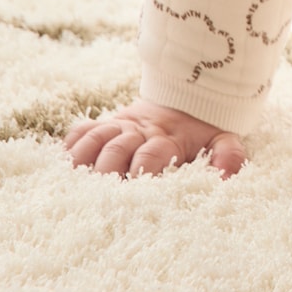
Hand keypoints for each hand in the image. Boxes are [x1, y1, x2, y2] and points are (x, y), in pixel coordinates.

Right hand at [63, 98, 246, 178]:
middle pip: (116, 149)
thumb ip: (229, 156)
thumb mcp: (223, 140)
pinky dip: (71, 147)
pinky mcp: (106, 124)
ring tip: (75, 187)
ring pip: (94, 139)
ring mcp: (120, 126)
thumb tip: (226, 178)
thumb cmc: (202, 130)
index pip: (150, 155)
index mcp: (167, 139)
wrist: (188, 94)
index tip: (136, 194)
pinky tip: (63, 168)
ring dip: (84, 161)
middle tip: (98, 196)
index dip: (142, 172)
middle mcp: (140, 131)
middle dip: (107, 172)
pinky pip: (81, 131)